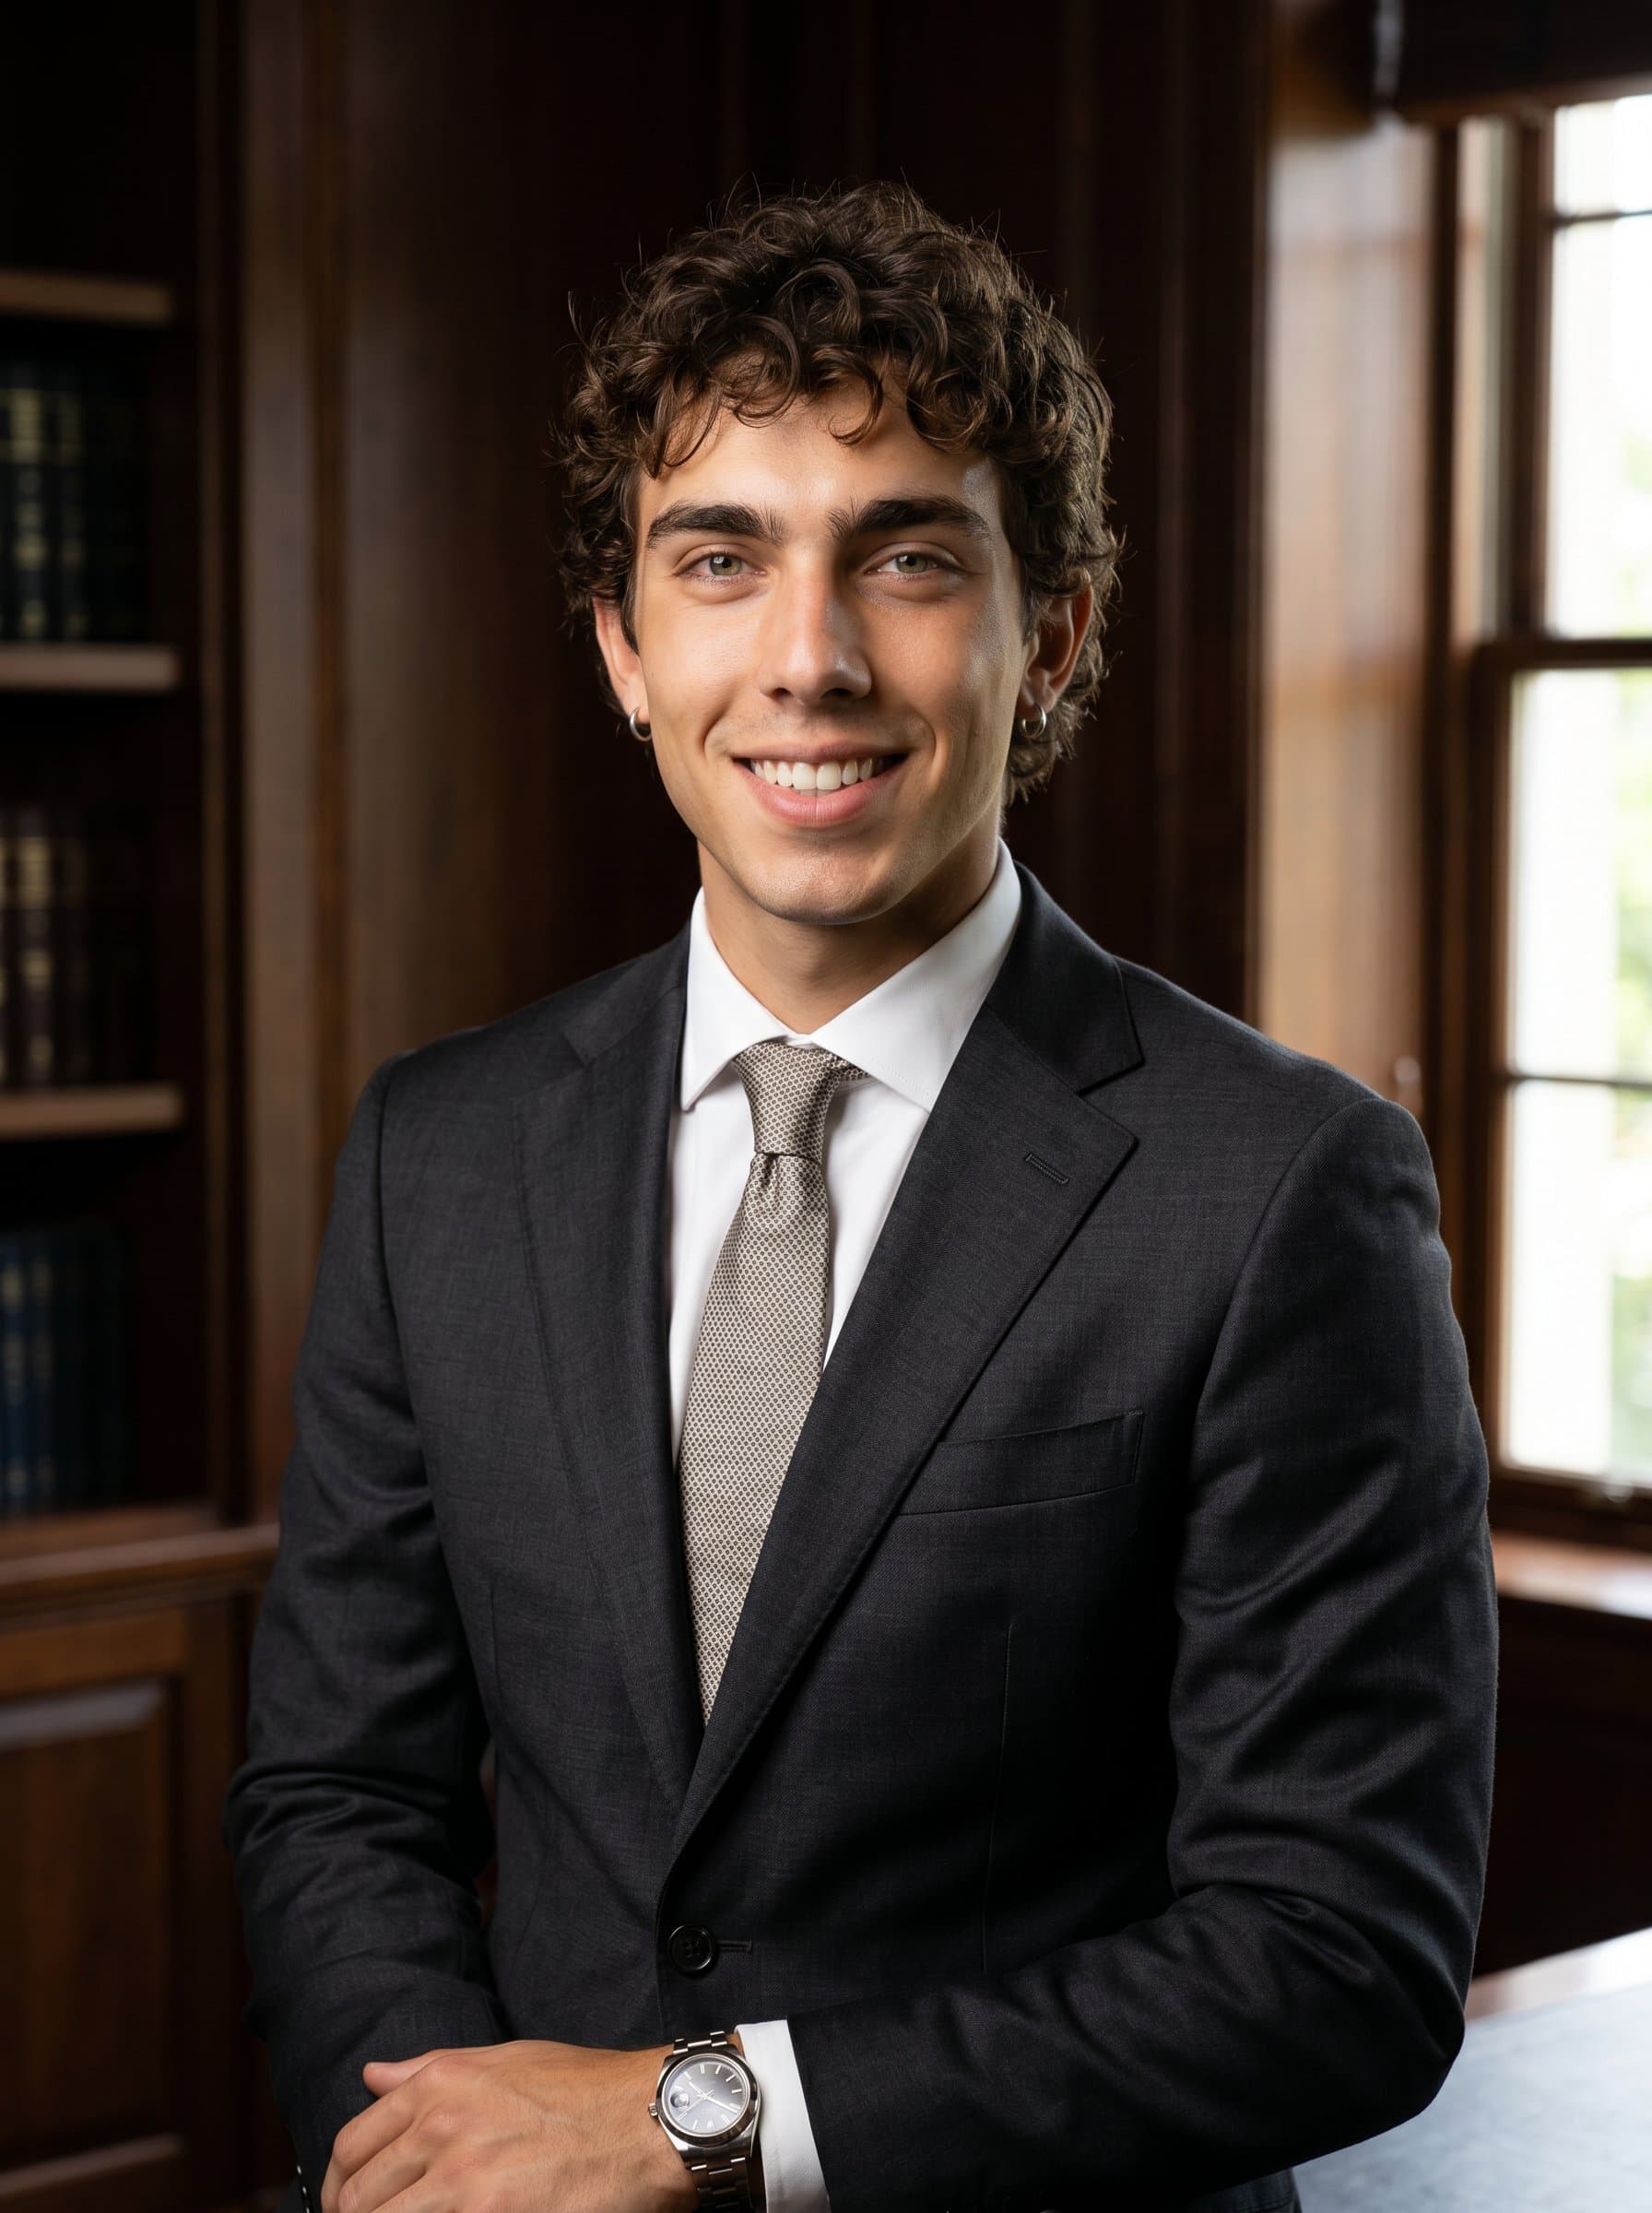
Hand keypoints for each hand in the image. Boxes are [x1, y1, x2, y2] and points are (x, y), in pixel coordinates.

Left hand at [321, 2037, 698, 2212]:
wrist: (651, 2120)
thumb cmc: (586, 2090)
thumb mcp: (505, 2059)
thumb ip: (430, 2069)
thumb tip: (373, 2078)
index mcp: (439, 2085)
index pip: (351, 2145)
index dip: (339, 2184)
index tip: (347, 2204)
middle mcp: (442, 2128)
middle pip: (358, 2198)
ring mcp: (465, 2182)